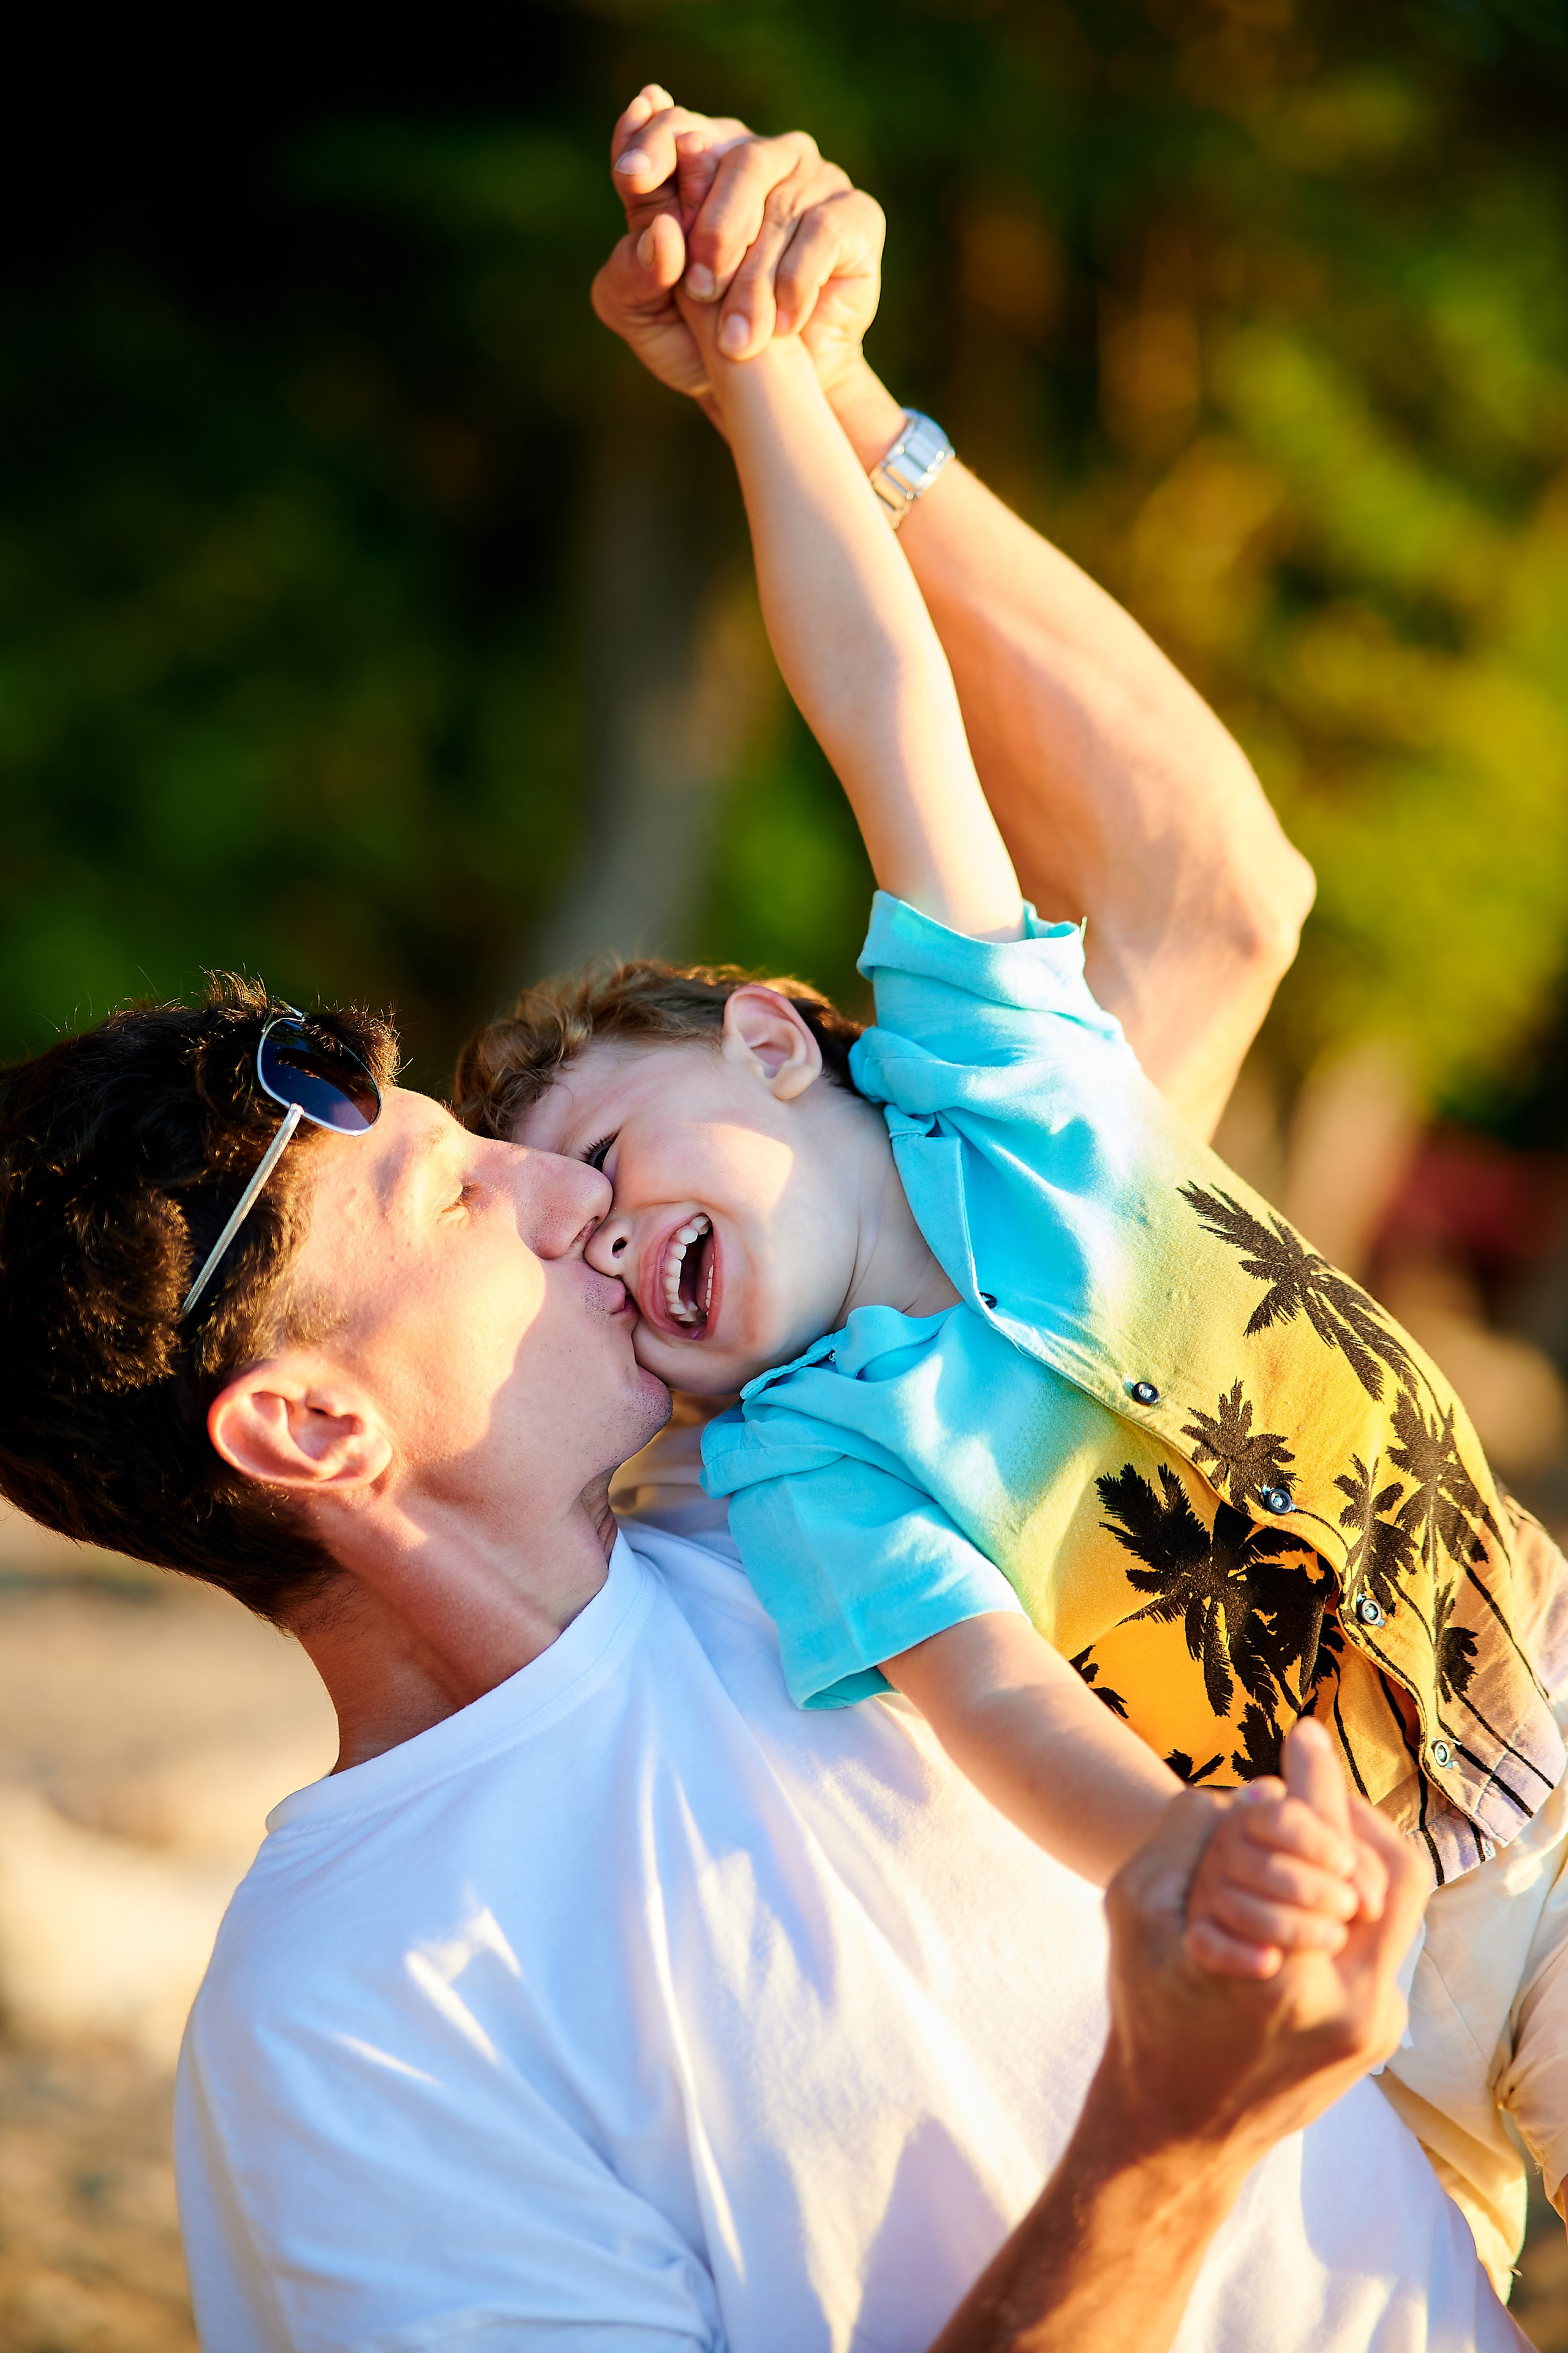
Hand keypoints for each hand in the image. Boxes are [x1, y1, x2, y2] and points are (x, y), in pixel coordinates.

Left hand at [591, 86, 885, 404]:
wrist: (770, 389)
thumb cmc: (698, 340)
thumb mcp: (643, 313)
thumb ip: (632, 270)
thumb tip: (662, 233)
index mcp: (699, 162)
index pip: (675, 128)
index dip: (653, 145)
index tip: (631, 178)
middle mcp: (760, 158)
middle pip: (737, 162)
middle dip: (712, 230)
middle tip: (699, 291)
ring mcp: (813, 179)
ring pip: (779, 206)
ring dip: (753, 279)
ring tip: (736, 338)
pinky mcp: (856, 215)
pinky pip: (822, 234)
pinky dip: (795, 285)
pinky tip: (781, 326)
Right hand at [1101, 1719, 1426, 2169]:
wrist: (1175, 2129)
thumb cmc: (1147, 2015)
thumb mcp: (1133, 1910)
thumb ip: (1188, 1837)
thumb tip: (1258, 1791)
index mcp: (1289, 1971)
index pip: (1330, 1843)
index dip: (1317, 1778)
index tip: (1303, 1734)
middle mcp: (1350, 2004)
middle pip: (1389, 1872)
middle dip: (1351, 1819)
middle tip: (1314, 1792)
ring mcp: (1372, 2026)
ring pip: (1392, 1910)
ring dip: (1354, 1863)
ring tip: (1309, 1842)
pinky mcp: (1375, 2038)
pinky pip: (1379, 1947)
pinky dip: (1348, 1909)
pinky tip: (1305, 1900)